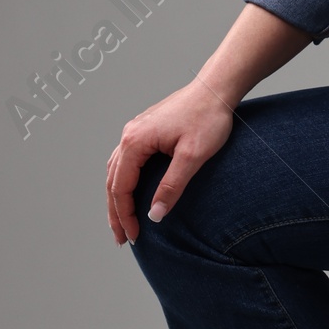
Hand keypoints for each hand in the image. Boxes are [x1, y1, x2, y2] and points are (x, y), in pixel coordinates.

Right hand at [106, 77, 236, 243]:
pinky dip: (123, 181)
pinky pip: (126, 161)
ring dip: (117, 198)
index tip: (133, 236)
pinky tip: (131, 191)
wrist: (216, 89)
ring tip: (122, 221)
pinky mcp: (145, 130)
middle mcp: (129, 135)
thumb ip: (172, 186)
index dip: (125, 215)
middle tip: (121, 238)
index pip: (121, 187)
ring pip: (116, 171)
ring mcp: (135, 131)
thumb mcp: (193, 156)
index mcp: (135, 142)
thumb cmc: (208, 118)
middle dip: (116, 212)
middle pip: (113, 181)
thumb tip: (154, 216)